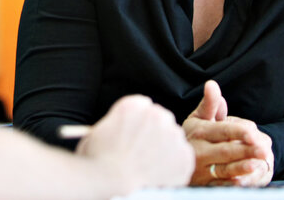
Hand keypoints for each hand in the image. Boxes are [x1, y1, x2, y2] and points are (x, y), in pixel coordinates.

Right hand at [77, 94, 194, 189]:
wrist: (110, 178)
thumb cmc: (98, 156)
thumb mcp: (101, 128)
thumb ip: (119, 122)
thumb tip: (126, 130)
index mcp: (136, 105)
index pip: (144, 107)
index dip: (138, 123)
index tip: (134, 135)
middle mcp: (158, 115)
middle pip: (161, 120)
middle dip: (154, 134)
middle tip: (142, 152)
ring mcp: (174, 135)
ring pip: (173, 139)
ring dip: (164, 150)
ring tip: (147, 166)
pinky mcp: (184, 156)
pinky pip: (183, 158)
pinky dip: (173, 168)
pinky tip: (157, 175)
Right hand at [183, 81, 273, 186]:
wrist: (171, 159)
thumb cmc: (192, 135)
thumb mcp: (198, 117)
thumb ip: (209, 104)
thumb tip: (212, 84)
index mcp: (200, 132)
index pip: (222, 130)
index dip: (237, 131)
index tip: (253, 132)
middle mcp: (200, 151)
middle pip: (226, 151)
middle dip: (245, 150)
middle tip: (264, 150)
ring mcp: (202, 170)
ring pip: (223, 170)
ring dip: (240, 168)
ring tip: (256, 165)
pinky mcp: (205, 184)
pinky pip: (220, 185)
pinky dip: (231, 184)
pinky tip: (244, 181)